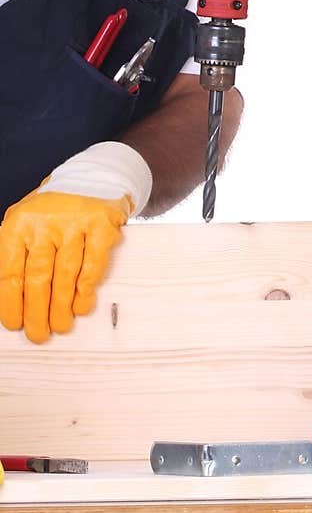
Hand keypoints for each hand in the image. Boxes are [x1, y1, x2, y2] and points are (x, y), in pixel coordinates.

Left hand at [0, 189, 132, 343]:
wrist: (92, 178)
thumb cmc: (53, 210)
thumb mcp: (23, 223)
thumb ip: (12, 254)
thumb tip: (4, 297)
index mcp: (19, 223)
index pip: (10, 271)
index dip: (10, 303)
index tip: (14, 323)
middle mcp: (45, 221)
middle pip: (37, 277)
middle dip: (36, 312)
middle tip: (39, 333)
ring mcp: (75, 222)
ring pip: (65, 274)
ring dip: (61, 306)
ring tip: (60, 325)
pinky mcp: (101, 224)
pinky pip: (92, 263)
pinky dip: (86, 288)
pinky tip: (81, 304)